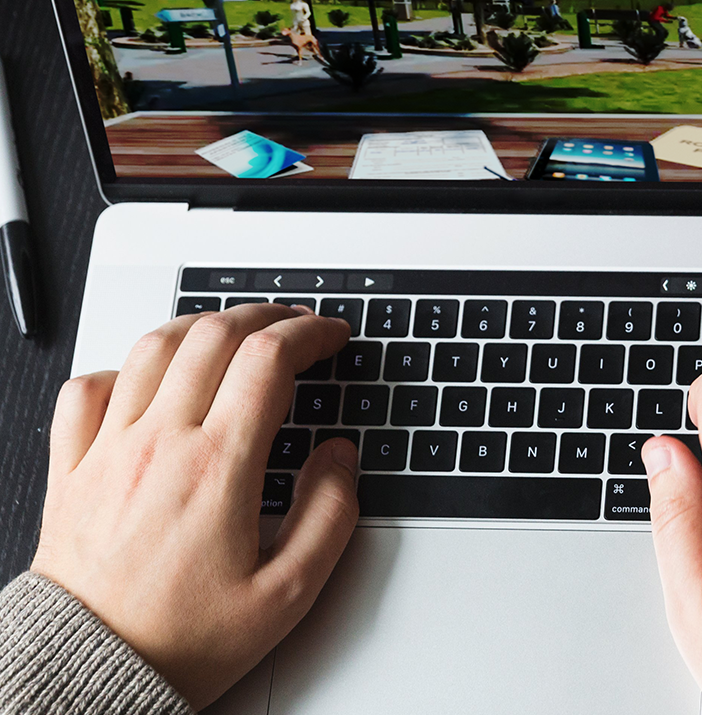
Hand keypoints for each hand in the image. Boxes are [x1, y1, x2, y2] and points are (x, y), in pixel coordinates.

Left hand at [31, 304, 358, 708]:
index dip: (310, 333)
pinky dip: (121, 368)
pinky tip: (146, 380)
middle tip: (293, 326)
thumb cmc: (180, 641)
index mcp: (216, 468)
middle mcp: (159, 445)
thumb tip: (339, 458)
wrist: (91, 675)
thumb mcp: (286, 595)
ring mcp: (109, 451)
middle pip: (214, 335)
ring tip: (231, 332)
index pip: (268, 358)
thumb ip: (329, 516)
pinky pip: (86, 389)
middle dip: (265, 316)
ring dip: (202, 325)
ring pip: (152, 347)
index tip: (330, 337)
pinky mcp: (72, 469)